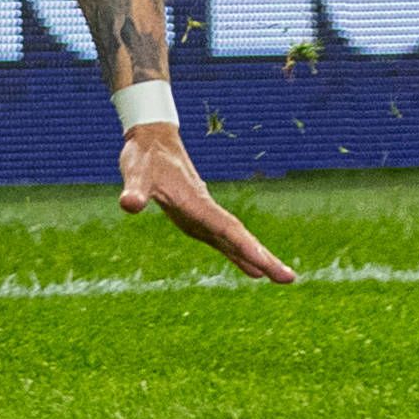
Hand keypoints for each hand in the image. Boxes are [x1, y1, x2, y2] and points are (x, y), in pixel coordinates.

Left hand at [120, 122, 295, 282]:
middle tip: (289, 279)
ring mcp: (203, 215)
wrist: (152, 140)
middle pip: (239, 237)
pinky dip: (238, 254)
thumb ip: (135, 190)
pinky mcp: (197, 217)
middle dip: (263, 258)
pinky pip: (223, 240)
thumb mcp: (135, 173)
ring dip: (257, 259)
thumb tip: (129, 205)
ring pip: (235, 240)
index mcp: (196, 202)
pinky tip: (252, 270)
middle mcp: (205, 210)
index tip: (264, 264)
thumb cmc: (144, 156)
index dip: (244, 247)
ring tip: (282, 278)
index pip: (225, 229)